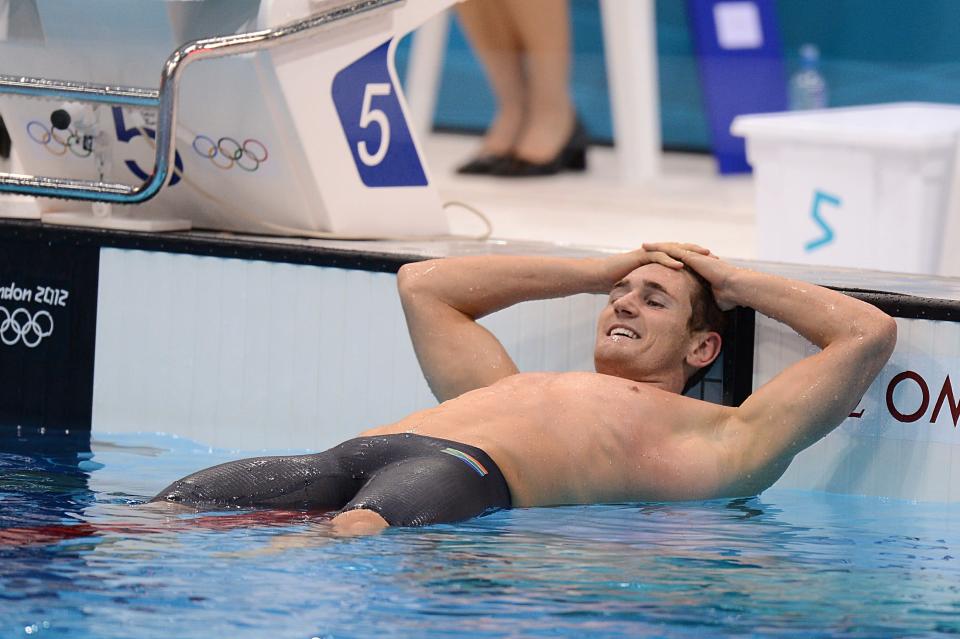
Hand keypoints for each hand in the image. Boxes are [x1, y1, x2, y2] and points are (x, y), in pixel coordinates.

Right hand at [595, 242, 712, 287]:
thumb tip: (662, 304)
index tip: (711, 265)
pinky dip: (669, 260)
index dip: (695, 260)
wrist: (599, 277)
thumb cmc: (616, 283)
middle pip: (680, 250)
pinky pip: (657, 256)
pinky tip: (680, 265)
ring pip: (672, 249)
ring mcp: (647, 253)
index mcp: (656, 260)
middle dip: (697, 252)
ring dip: (688, 252)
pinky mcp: (639, 256)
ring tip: (703, 256)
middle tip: (714, 256)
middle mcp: (653, 253)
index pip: (680, 257)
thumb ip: (652, 290)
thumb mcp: (639, 287)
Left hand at [642, 242, 739, 309]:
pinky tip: (650, 247)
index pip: (681, 263)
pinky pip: (672, 250)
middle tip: (647, 249)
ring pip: (671, 249)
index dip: (669, 261)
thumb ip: (707, 304)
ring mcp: (694, 257)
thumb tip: (705, 318)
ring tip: (644, 245)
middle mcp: (696, 259)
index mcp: (700, 268)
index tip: (658, 261)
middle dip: (661, 251)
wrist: (736, 288)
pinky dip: (660, 248)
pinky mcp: (692, 257)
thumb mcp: (714, 300)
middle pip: (674, 253)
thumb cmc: (730, 296)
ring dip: (657, 247)